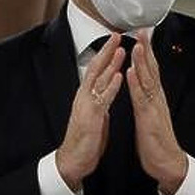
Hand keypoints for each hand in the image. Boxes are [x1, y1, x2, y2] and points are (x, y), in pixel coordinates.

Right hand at [56, 34, 124, 191]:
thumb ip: (100, 102)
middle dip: (106, 51)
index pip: (97, 70)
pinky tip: (118, 76)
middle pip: (95, 68)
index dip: (106, 55)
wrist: (73, 160)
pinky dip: (111, 86)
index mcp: (87, 96)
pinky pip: (102, 99)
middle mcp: (85, 97)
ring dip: (110, 64)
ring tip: (121, 50)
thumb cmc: (86, 139)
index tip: (115, 41)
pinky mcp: (91, 117)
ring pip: (99, 80)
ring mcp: (87, 106)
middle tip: (116, 34)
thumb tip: (105, 93)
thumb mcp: (95, 115)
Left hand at [126, 30, 186, 194]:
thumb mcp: (150, 117)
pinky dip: (135, 83)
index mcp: (155, 99)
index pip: (151, 72)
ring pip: (148, 79)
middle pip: (152, 70)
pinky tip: (131, 71)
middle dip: (146, 50)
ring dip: (142, 61)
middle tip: (142, 31)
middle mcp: (156, 99)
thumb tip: (143, 88)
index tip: (142, 38)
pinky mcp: (149, 118)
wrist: (168, 162)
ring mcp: (154, 107)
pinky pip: (141, 98)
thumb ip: (147, 101)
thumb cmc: (157, 142)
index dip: (147, 54)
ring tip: (136, 44)